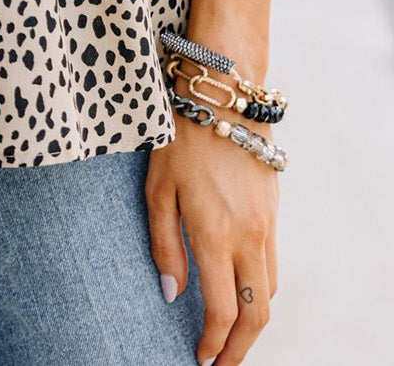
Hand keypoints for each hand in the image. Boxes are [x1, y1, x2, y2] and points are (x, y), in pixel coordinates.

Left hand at [145, 98, 278, 364]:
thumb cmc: (179, 137)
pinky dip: (260, 286)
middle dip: (242, 347)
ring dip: (254, 318)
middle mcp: (248, 234)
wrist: (223, 93)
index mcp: (215, 233)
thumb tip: (172, 294)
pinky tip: (241, 286)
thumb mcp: (157, 189)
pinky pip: (272, 260)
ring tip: (230, 332)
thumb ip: (164, 245)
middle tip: (221, 362)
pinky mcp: (274, 208)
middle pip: (258, 312)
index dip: (213, 344)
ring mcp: (266, 222)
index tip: (201, 359)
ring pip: (269, 288)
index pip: (223, 310)